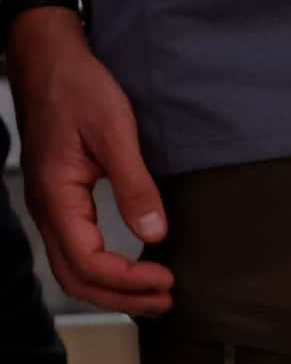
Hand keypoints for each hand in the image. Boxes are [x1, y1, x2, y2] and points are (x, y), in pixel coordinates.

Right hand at [10, 11, 170, 315]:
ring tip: (156, 295)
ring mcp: (51, 208)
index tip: (169, 279)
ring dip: (113, 289)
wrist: (48, 62)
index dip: (129, 280)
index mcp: (57, 197)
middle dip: (122, 298)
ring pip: (73, 268)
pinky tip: (133, 269)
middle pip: (76, 277)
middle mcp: (48, 210)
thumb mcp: (114, 132)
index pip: (89, 262)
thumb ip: (134, 185)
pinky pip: (76, 249)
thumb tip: (155, 233)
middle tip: (168, 301)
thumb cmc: (78, 90)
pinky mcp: (61, 200)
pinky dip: (104, 270)